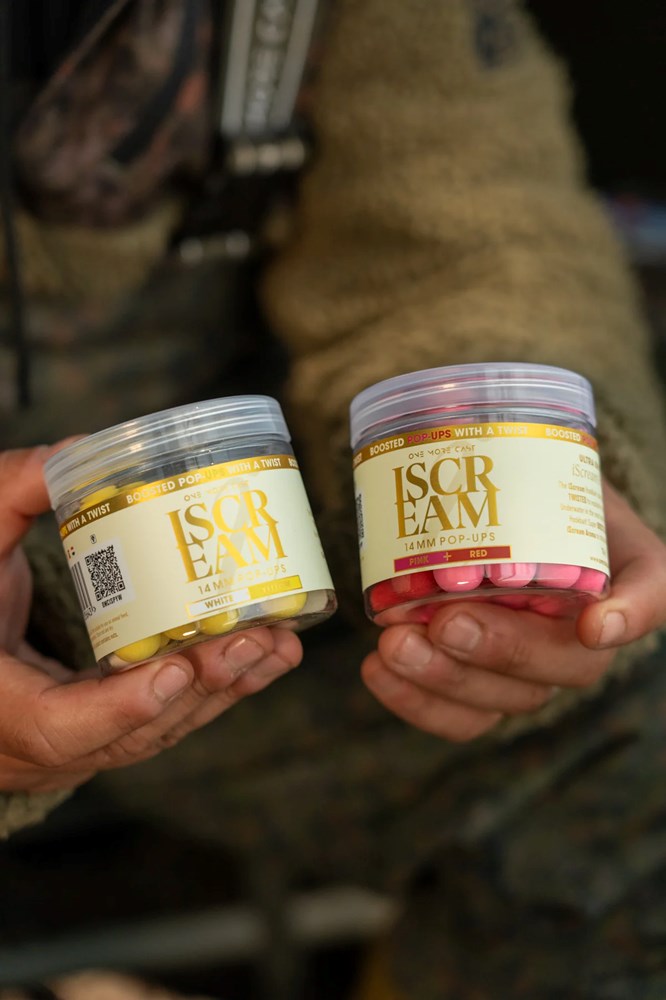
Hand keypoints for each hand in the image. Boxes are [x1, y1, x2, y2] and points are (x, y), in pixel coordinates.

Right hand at [0, 447, 301, 793]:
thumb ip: (9, 495)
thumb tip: (73, 451)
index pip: (55, 727)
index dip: (118, 708)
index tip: (175, 668)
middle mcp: (34, 744)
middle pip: (132, 735)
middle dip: (201, 686)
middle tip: (259, 638)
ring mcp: (72, 749)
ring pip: (157, 734)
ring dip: (224, 691)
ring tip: (280, 646)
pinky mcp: (101, 736)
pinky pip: (162, 723)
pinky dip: (212, 692)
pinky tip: (261, 658)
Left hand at [361, 481, 665, 740]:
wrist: (499, 509)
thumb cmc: (533, 493)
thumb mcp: (560, 474)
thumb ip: (561, 483)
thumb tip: (522, 470)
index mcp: (621, 579)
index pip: (648, 600)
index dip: (628, 616)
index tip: (594, 622)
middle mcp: (586, 638)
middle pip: (558, 667)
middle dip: (499, 650)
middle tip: (446, 621)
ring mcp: (532, 670)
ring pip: (503, 699)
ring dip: (443, 681)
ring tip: (394, 645)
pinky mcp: (482, 686)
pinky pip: (460, 716)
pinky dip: (414, 700)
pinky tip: (376, 666)